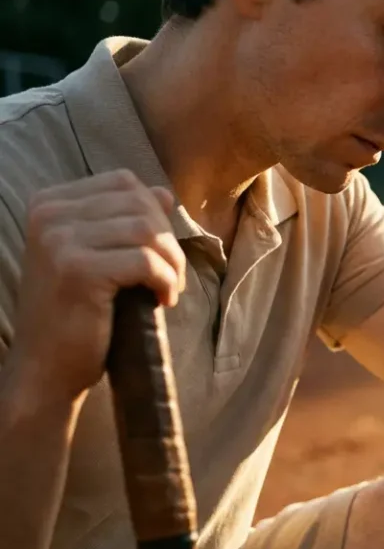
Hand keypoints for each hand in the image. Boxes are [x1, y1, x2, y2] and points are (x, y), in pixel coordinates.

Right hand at [8, 169, 185, 403]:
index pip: (123, 182)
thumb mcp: (98, 256)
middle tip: (171, 275)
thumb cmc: (77, 311)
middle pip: (139, 203)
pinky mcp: (78, 270)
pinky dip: (167, 281)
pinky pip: (147, 261)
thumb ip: (126, 220)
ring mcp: (59, 240)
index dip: (155, 214)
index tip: (158, 251)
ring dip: (172, 261)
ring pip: (147, 230)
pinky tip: (164, 300)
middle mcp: (48, 215)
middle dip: (167, 239)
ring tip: (169, 288)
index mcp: (49, 203)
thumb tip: (164, 192)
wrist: (47, 366)